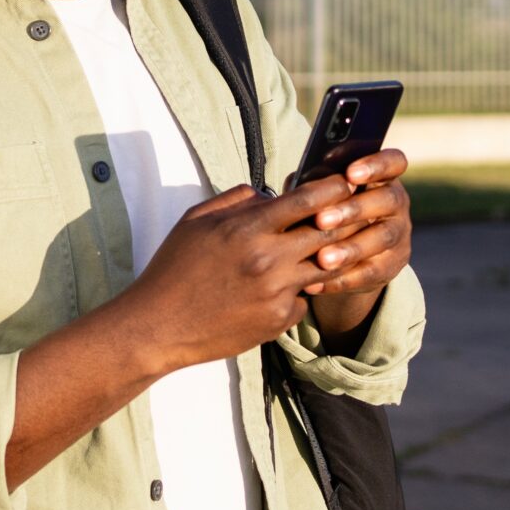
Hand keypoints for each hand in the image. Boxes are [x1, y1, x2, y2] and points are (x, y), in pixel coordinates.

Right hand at [119, 175, 356, 371]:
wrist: (159, 325)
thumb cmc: (174, 269)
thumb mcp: (194, 221)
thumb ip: (235, 201)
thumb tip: (269, 195)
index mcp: (246, 229)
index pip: (307, 200)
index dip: (333, 188)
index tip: (345, 183)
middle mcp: (268, 260)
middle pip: (329, 233)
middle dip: (342, 221)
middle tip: (349, 214)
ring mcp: (277, 292)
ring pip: (326, 268)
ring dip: (327, 257)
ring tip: (320, 251)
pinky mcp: (279, 320)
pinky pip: (304, 299)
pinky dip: (297, 293)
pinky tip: (277, 291)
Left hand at [307, 149, 411, 298]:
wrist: (343, 251)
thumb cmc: (327, 208)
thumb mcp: (322, 193)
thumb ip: (314, 184)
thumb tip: (294, 184)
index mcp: (381, 176)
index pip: (393, 162)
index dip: (376, 164)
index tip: (350, 173)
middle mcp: (396, 203)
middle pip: (386, 200)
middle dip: (353, 209)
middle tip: (321, 220)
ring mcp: (398, 235)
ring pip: (381, 239)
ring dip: (350, 248)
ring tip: (321, 259)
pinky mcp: (392, 266)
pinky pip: (371, 273)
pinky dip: (343, 278)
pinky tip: (317, 282)